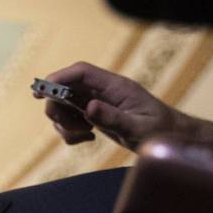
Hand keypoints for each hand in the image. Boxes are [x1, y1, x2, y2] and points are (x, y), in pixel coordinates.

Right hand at [38, 62, 212, 150]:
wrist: (171, 139)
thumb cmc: (161, 131)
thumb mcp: (139, 127)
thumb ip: (113, 118)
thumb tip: (88, 107)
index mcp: (116, 87)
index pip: (81, 72)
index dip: (58, 77)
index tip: (40, 91)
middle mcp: (104, 92)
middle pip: (66, 89)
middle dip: (57, 108)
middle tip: (66, 125)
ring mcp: (97, 104)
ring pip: (64, 107)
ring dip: (64, 123)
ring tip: (84, 135)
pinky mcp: (94, 116)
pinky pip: (70, 121)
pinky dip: (70, 133)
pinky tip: (87, 139)